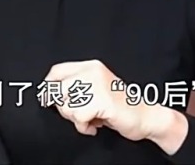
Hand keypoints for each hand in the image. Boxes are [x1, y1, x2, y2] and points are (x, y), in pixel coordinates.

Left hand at [43, 59, 164, 139]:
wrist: (146, 116)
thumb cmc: (119, 107)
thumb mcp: (95, 90)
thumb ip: (76, 87)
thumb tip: (49, 95)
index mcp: (91, 67)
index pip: (57, 70)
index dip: (49, 86)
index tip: (48, 99)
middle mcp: (93, 72)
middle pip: (58, 90)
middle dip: (64, 107)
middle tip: (79, 113)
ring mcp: (98, 85)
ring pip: (67, 106)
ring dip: (76, 119)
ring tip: (91, 118)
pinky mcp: (102, 101)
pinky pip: (79, 117)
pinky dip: (84, 127)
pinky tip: (95, 125)